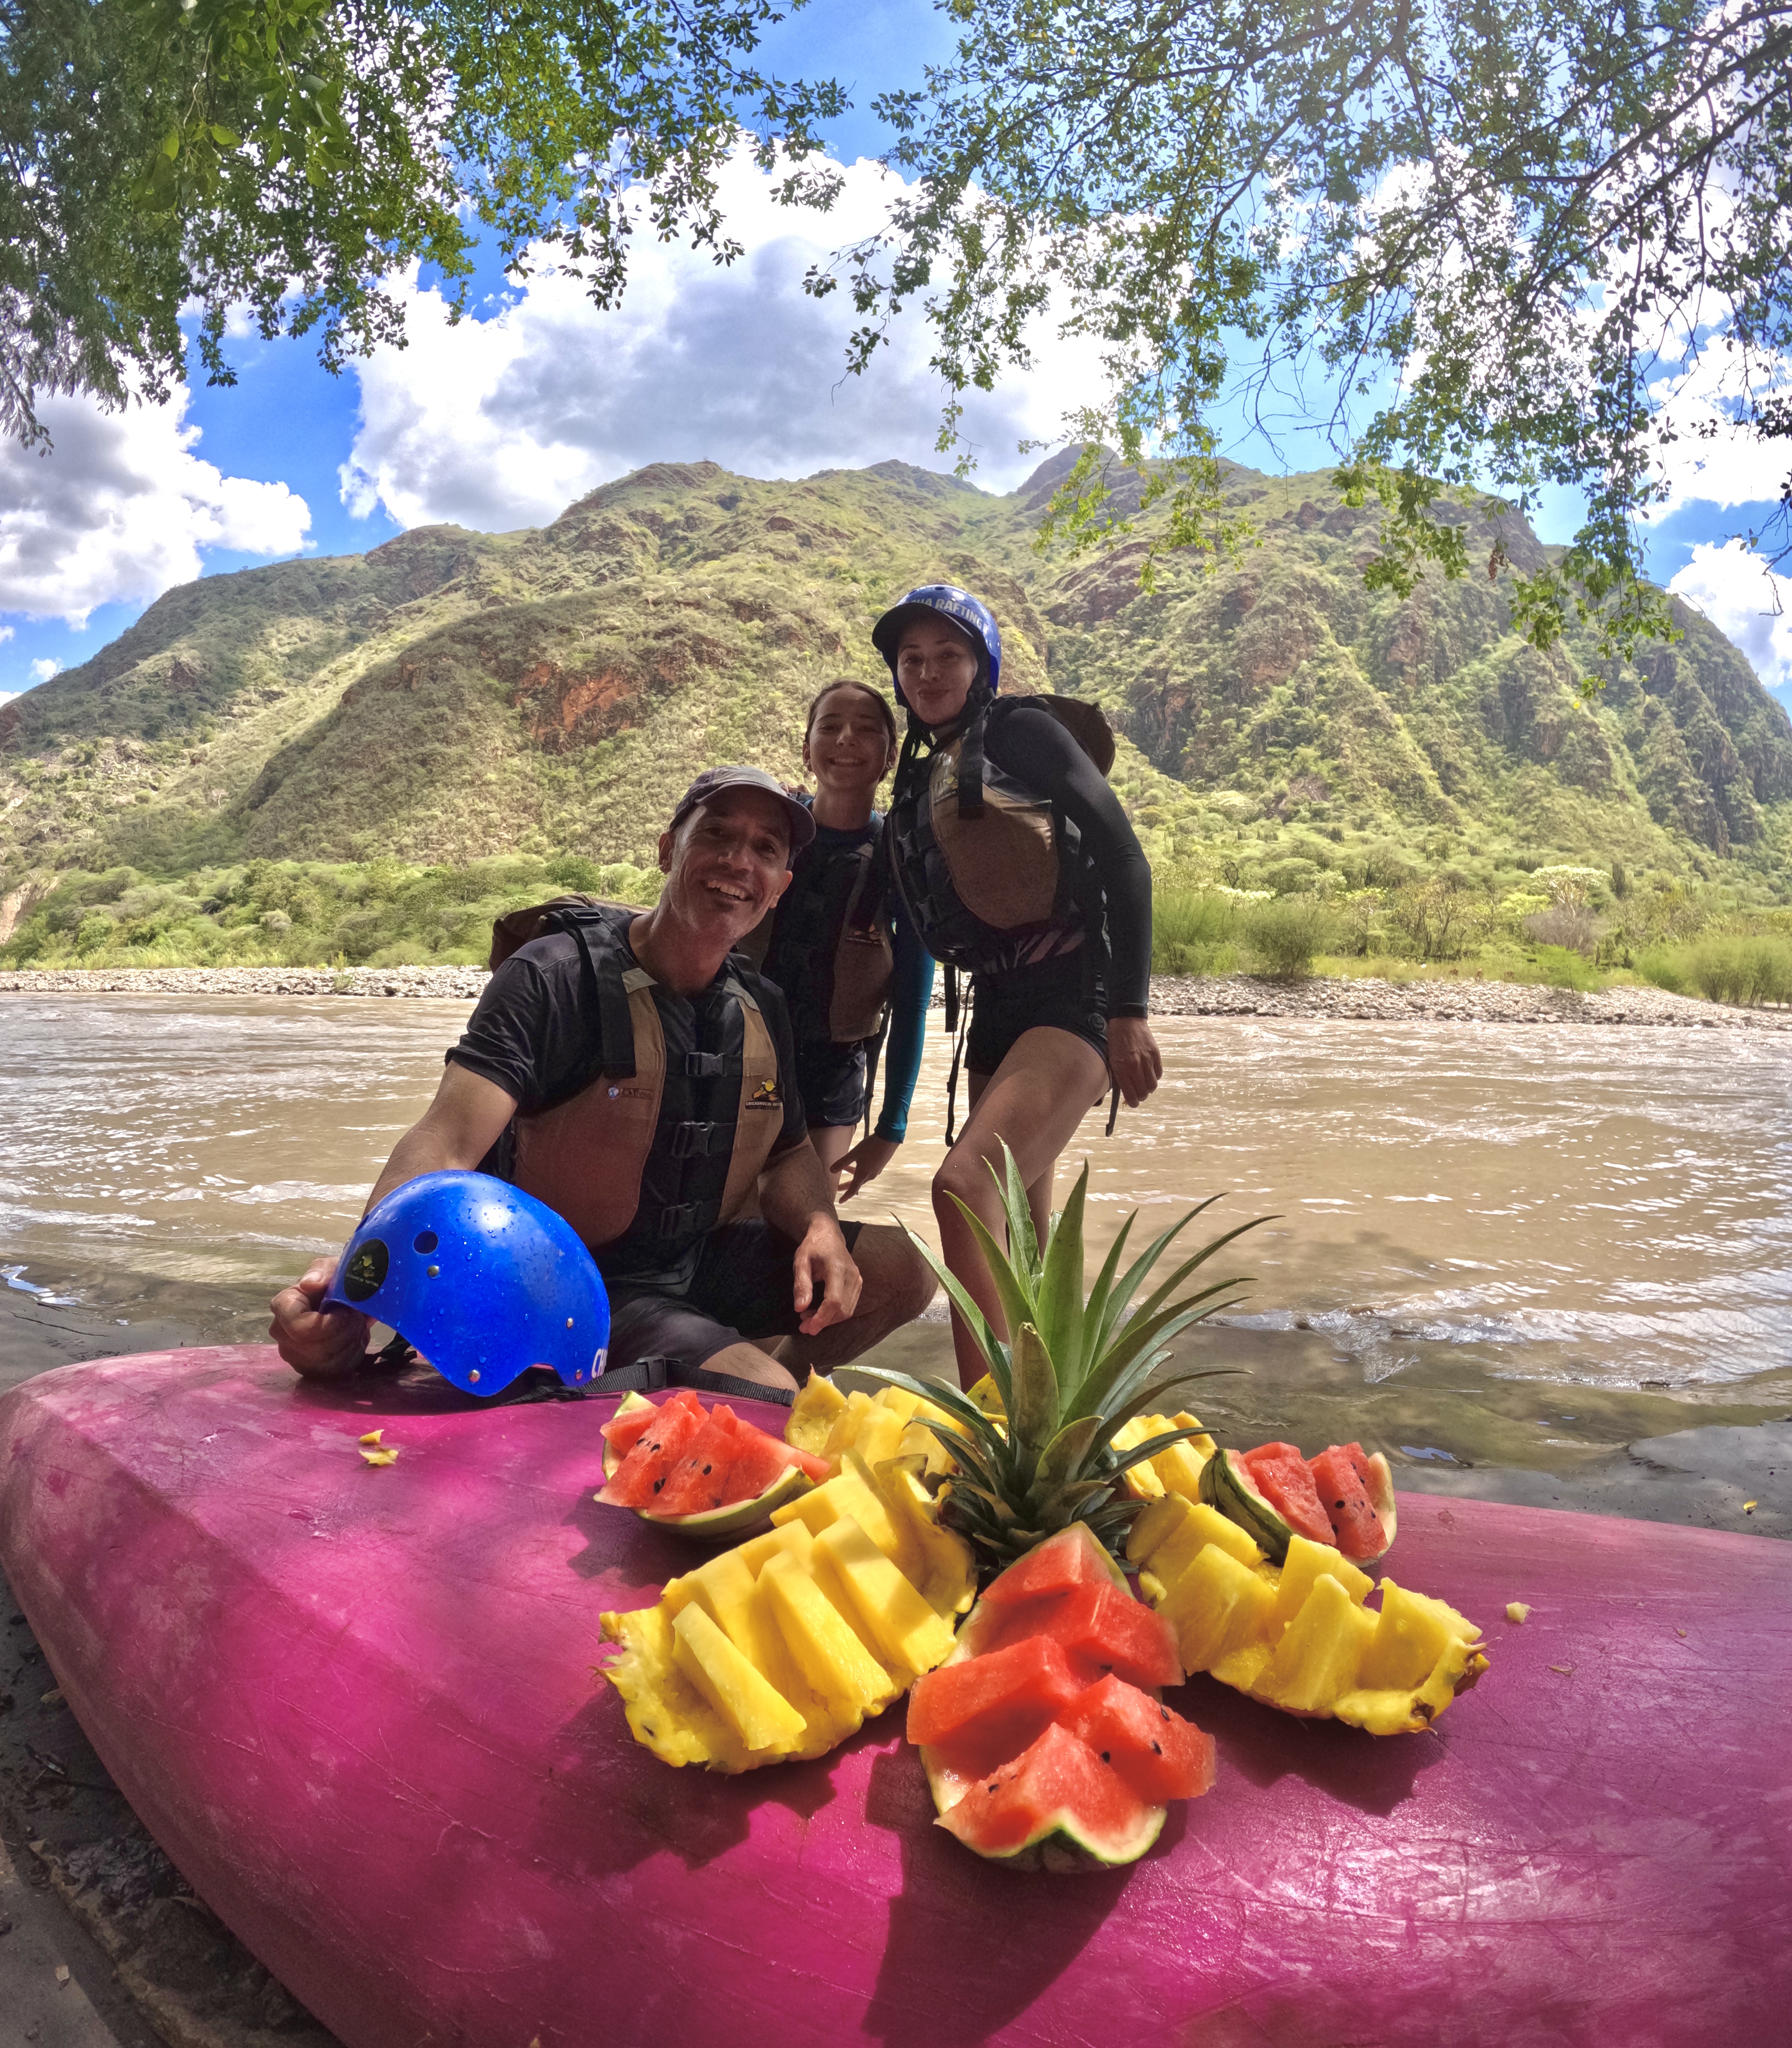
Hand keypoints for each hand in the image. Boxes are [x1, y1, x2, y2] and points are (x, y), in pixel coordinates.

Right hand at [269, 1255, 370, 1378]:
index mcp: (284, 1306)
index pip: (299, 1326)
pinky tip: (354, 1339)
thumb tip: (309, 1284)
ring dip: (352, 1342)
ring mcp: (295, 1356)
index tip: (346, 1311)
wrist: (347, 1298)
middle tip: (357, 1316)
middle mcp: (282, 1335)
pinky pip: (336, 1371)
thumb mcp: (333, 1268)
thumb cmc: (337, 1281)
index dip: (331, 1323)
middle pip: (318, 1348)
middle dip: (346, 1332)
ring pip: (329, 1361)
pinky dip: (353, 1355)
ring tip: (356, 1325)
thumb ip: (322, 1272)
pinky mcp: (310, 1370)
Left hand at [791, 1218, 862, 1337]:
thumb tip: (800, 1308)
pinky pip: (849, 1306)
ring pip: (847, 1311)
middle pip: (842, 1309)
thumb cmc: (813, 1247)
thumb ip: (801, 1284)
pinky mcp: (858, 1284)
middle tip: (803, 1325)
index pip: (834, 1299)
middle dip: (823, 1322)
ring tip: (808, 1318)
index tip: (808, 1327)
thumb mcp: (801, 1261)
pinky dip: (835, 1314)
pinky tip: (819, 1312)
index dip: (822, 1317)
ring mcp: (857, 1280)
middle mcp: (851, 1274)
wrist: (828, 1235)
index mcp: (836, 1267)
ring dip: (828, 1320)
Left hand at [833, 1133, 899, 1202]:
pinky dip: (859, 1170)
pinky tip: (858, 1161)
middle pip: (856, 1184)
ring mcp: (875, 1171)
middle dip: (846, 1185)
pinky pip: (867, 1171)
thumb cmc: (870, 1147)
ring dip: (852, 1174)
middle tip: (838, 1187)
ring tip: (845, 1168)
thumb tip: (831, 1170)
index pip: (852, 1190)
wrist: (888, 1140)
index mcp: (862, 1175)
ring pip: (861, 1176)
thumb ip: (842, 1163)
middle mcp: (870, 1176)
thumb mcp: (853, 1154)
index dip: (845, 1196)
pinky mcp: (879, 1166)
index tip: (840, 1201)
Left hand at [1106, 1016, 1162, 1107]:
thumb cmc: (1115, 1040)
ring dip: (1148, 1089)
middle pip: (1144, 1092)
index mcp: (1121, 1068)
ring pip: (1153, 1085)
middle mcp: (1136, 1065)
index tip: (1133, 1103)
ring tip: (1144, 1085)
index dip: (1133, 1102)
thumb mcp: (1111, 1059)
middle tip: (1138, 1096)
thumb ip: (1118, 1075)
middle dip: (1141, 1097)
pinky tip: (1149, 1074)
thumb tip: (1125, 1091)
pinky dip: (1155, 1077)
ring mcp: (1147, 1060)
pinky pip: (1159, 1073)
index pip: (1131, 1094)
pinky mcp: (1156, 1054)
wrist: (1127, 1020)